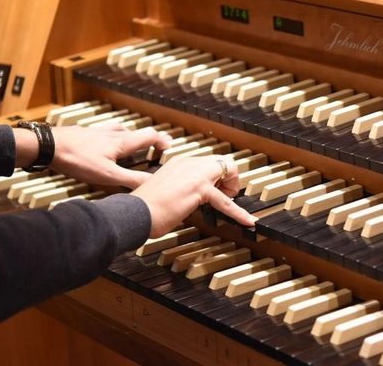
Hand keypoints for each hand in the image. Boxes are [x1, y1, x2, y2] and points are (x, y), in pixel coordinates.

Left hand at [49, 124, 171, 188]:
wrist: (49, 145)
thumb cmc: (77, 159)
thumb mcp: (108, 175)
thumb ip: (131, 179)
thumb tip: (154, 184)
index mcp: (122, 142)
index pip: (150, 136)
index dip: (162, 141)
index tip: (169, 148)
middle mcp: (113, 134)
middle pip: (137, 133)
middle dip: (149, 140)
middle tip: (156, 146)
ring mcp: (99, 132)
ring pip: (121, 132)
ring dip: (131, 138)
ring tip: (133, 145)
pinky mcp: (86, 134)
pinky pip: (106, 133)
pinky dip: (113, 138)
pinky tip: (105, 145)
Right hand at [131, 155, 256, 237]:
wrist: (134, 214)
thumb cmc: (145, 210)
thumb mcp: (166, 191)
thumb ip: (181, 189)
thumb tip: (193, 197)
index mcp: (179, 163)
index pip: (209, 162)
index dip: (218, 177)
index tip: (217, 190)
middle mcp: (188, 162)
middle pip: (223, 161)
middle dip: (229, 179)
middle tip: (226, 195)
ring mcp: (194, 173)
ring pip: (229, 170)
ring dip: (233, 188)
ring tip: (228, 202)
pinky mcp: (199, 188)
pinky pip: (227, 201)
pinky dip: (239, 212)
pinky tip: (248, 221)